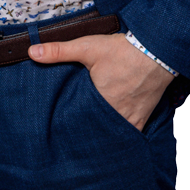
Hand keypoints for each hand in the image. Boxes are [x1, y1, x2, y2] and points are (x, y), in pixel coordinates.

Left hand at [28, 33, 174, 130]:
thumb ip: (59, 51)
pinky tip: (113, 140)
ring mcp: (131, 119)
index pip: (77, 123)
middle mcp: (115, 116)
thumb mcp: (88, 47)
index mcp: (99, 102)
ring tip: (89, 142)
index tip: (58, 134)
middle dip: (84, 135)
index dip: (68, 128)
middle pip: (95, 132)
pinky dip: (121, 137)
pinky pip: (130, 135)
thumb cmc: (123, 51)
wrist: (157, 51)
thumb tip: (31, 52)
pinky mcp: (143, 118)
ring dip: (102, 137)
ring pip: (112, 136)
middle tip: (71, 141)